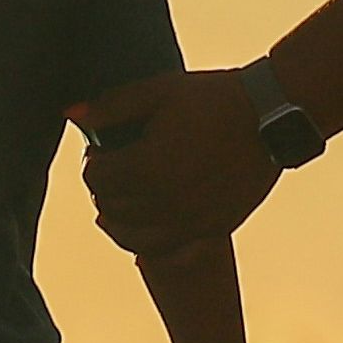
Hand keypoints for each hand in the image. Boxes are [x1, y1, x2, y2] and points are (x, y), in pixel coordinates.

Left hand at [76, 68, 278, 256]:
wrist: (272, 117)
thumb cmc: (212, 98)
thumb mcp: (158, 91)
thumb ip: (111, 107)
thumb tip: (70, 115)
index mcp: (148, 165)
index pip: (97, 178)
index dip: (92, 164)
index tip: (100, 153)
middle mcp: (166, 200)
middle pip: (111, 208)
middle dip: (103, 190)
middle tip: (111, 174)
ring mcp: (191, 220)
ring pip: (132, 238)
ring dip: (118, 222)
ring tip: (119, 204)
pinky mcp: (212, 229)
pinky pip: (167, 251)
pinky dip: (147, 245)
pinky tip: (142, 233)